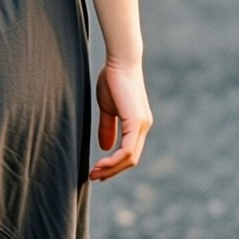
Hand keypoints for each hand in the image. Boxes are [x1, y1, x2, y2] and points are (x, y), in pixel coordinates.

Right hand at [90, 59, 152, 180]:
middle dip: (112, 171)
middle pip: (131, 159)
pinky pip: (127, 150)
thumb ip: (107, 127)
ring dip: (111, 168)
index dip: (114, 164)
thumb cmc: (112, 79)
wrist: (120, 61)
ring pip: (129, 158)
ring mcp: (142, 125)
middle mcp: (144, 126)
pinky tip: (101, 163)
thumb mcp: (107, 108)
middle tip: (94, 176)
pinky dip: (114, 160)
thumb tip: (105, 147)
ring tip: (95, 173)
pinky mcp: (136, 122)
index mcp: (138, 124)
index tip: (97, 170)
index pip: (129, 152)